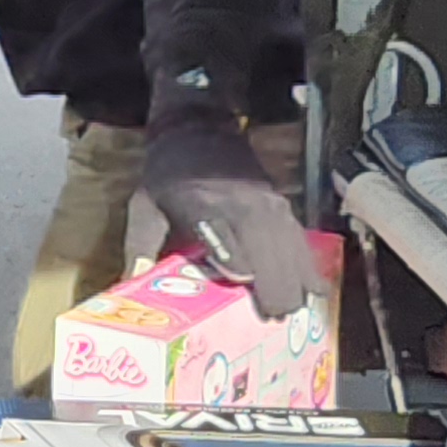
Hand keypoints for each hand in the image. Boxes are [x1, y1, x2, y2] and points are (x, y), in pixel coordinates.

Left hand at [141, 110, 315, 317]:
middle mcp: (239, 202)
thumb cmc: (167, 176)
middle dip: (273, 281)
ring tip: (297, 309)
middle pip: (263, 243)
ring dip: (294, 276)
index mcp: (200, 203)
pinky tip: (314, 286)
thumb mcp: (144, 205)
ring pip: (287, 242)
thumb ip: (140, 244)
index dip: (234, 256)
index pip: (221, 233)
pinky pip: (298, 236)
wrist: (197, 129)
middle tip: (277, 317)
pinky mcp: (280, 203)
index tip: (244, 279)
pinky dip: (307, 261)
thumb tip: (131, 283)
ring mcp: (265, 202)